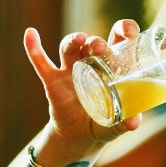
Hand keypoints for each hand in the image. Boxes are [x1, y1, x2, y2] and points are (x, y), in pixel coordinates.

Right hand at [22, 20, 143, 153]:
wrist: (80, 137)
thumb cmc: (106, 123)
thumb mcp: (118, 123)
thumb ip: (126, 122)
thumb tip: (134, 123)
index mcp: (113, 67)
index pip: (120, 40)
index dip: (125, 29)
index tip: (129, 30)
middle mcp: (92, 63)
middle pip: (93, 43)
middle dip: (96, 42)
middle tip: (100, 48)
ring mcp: (71, 70)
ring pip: (69, 48)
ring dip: (73, 40)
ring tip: (79, 39)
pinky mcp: (53, 80)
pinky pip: (42, 63)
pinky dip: (34, 49)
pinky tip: (31, 34)